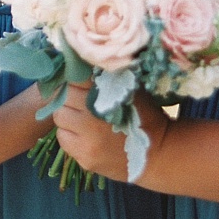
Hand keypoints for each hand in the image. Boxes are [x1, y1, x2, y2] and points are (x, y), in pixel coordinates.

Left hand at [52, 82, 167, 180]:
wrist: (159, 155)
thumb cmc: (146, 117)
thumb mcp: (131, 90)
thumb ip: (108, 77)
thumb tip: (83, 59)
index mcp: (106, 97)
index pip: (75, 78)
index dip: (76, 78)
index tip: (81, 81)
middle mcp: (92, 119)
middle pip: (63, 97)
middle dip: (70, 96)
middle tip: (82, 100)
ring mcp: (87, 142)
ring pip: (59, 118)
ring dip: (67, 115)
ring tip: (83, 118)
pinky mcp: (85, 159)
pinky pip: (63, 139)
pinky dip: (69, 134)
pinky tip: (84, 135)